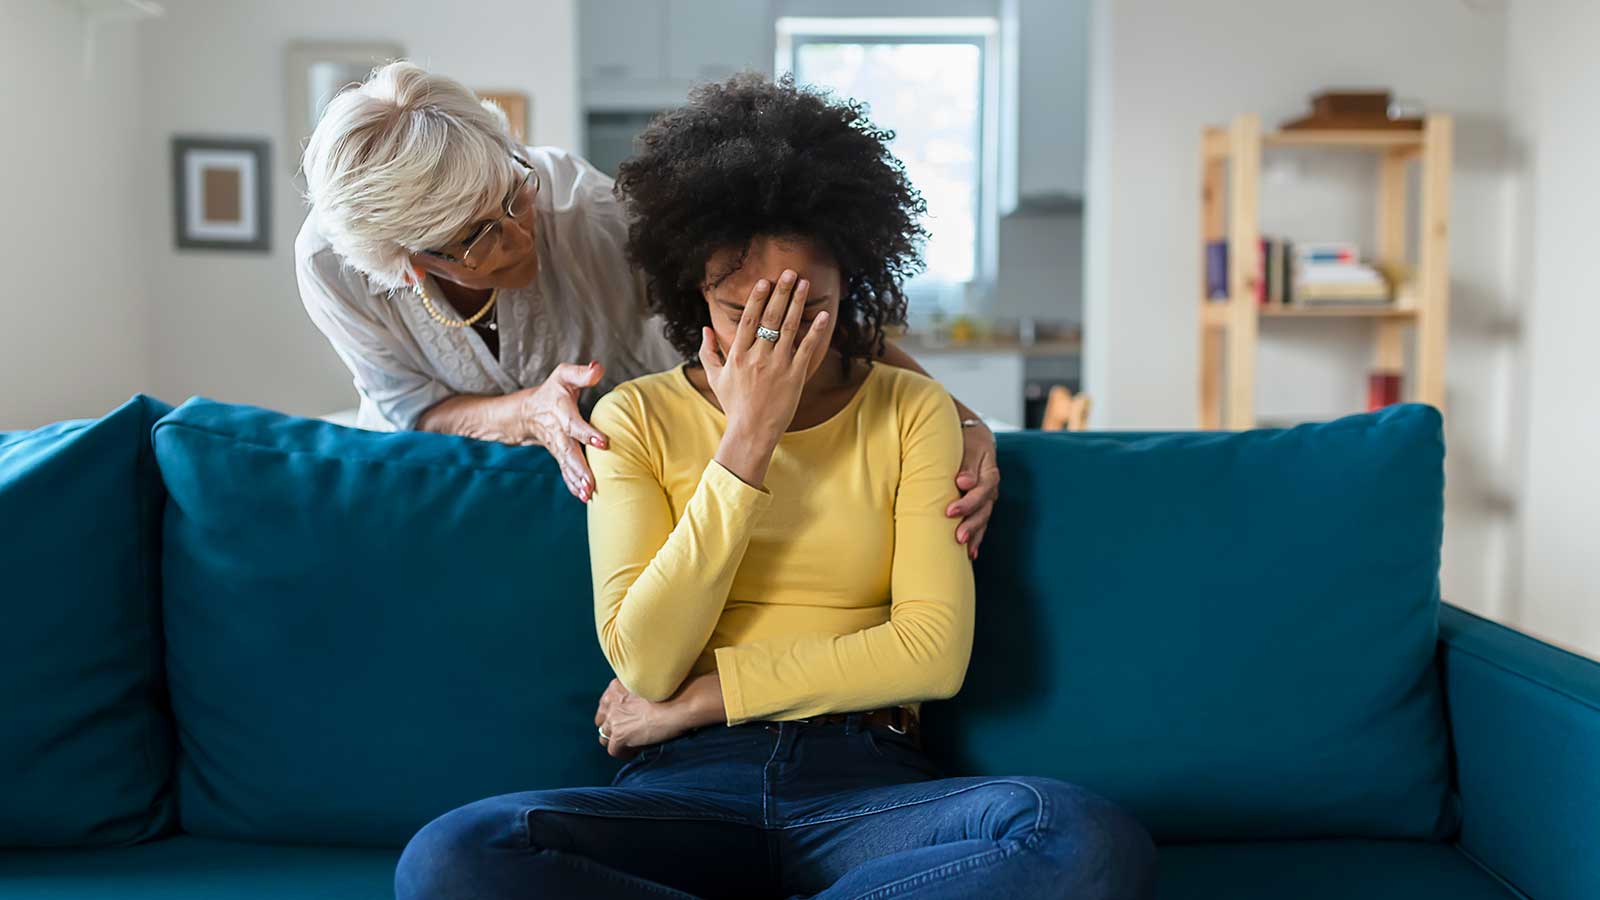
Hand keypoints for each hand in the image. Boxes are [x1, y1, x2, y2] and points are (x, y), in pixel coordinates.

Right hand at [515, 361, 609, 501]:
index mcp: (561, 412)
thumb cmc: (553, 392)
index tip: (603, 442)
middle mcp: (558, 432)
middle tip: (592, 483)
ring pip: (567, 465)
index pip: (574, 424)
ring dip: (577, 481)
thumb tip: (598, 368)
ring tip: (589, 494)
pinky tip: (583, 496)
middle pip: (568, 452)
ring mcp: (557, 446)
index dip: (587, 433)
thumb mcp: (564, 376)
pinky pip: (565, 472)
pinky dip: (572, 484)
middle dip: (580, 468)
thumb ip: (581, 374)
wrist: (528, 412)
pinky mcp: (559, 455)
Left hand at [594, 675, 724, 758]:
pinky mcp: (620, 735)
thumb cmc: (672, 692)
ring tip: (630, 744)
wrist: (679, 702)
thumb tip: (640, 705)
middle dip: (612, 727)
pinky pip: (614, 750)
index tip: (625, 718)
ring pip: (604, 736)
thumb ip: (636, 692)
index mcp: (616, 686)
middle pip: (602, 720)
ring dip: (616, 741)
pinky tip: (635, 751)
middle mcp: (611, 701)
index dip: (614, 713)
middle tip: (627, 733)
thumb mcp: (647, 684)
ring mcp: (614, 719)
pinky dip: (624, 753)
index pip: (605, 703)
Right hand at [701, 270, 830, 486]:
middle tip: (789, 272)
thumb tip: (705, 329)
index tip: (765, 281)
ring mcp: (777, 366)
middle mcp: (758, 357)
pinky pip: (806, 349)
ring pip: (789, 328)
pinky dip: (815, 331)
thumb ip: (708, 352)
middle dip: (780, 293)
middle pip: (770, 318)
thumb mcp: (715, 378)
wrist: (751, 432)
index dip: (757, 299)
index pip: (749, 320)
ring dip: (797, 304)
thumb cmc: (733, 405)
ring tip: (804, 284)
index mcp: (738, 355)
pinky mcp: (795, 377)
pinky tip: (824, 315)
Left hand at [946, 420, 998, 559]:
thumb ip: (967, 463)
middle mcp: (991, 488)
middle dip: (971, 524)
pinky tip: (970, 554)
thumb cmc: (967, 440)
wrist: (973, 437)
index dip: (968, 502)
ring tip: (965, 550)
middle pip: (984, 509)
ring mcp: (987, 499)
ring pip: (983, 519)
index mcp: (989, 472)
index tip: (950, 511)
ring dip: (975, 535)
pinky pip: (981, 524)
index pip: (982, 490)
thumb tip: (963, 482)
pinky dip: (976, 538)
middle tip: (957, 536)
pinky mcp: (980, 506)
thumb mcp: (968, 445)